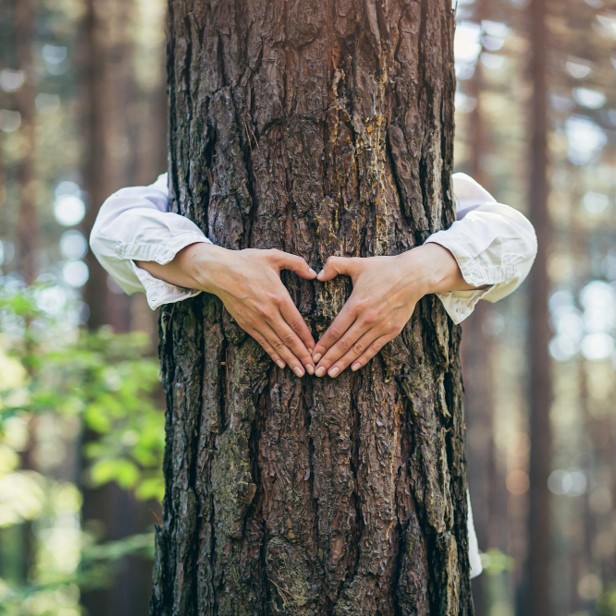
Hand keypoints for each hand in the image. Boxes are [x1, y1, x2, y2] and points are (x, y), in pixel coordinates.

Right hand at [144, 244, 317, 376]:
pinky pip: (262, 342)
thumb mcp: (274, 256)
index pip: (297, 323)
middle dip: (302, 356)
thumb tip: (314, 273)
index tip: (316, 350)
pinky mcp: (246, 324)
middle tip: (312, 369)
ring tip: (300, 372)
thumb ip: (297, 263)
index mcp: (278, 296)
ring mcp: (256, 320)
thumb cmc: (247, 261)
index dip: (307, 339)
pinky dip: (273, 354)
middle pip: (288, 338)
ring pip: (276, 344)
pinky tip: (281, 363)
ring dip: (289, 360)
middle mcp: (268, 312)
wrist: (218, 271)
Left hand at [311, 244, 461, 376]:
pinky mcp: (392, 330)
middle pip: (344, 344)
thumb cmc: (384, 268)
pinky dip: (363, 359)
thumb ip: (335, 265)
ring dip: (343, 363)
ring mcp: (380, 326)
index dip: (323, 344)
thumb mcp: (358, 263)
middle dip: (329, 359)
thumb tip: (318, 274)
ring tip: (330, 374)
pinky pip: (375, 348)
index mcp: (356, 304)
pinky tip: (353, 367)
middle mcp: (367, 318)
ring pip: (358, 349)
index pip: (336, 329)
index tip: (313, 355)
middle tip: (316, 372)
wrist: (414, 276)